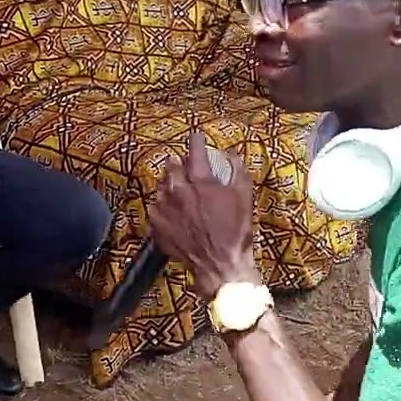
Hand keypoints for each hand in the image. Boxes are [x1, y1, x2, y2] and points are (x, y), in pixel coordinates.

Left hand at [147, 132, 256, 302]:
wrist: (220, 264)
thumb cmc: (236, 231)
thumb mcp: (244, 198)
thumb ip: (237, 172)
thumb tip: (232, 154)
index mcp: (200, 182)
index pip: (195, 152)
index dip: (196, 142)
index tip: (196, 136)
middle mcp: (178, 192)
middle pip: (172, 167)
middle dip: (178, 162)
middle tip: (182, 163)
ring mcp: (164, 209)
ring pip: (162, 187)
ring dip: (169, 185)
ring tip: (178, 190)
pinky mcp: (156, 226)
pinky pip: (156, 209)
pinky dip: (163, 207)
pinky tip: (171, 212)